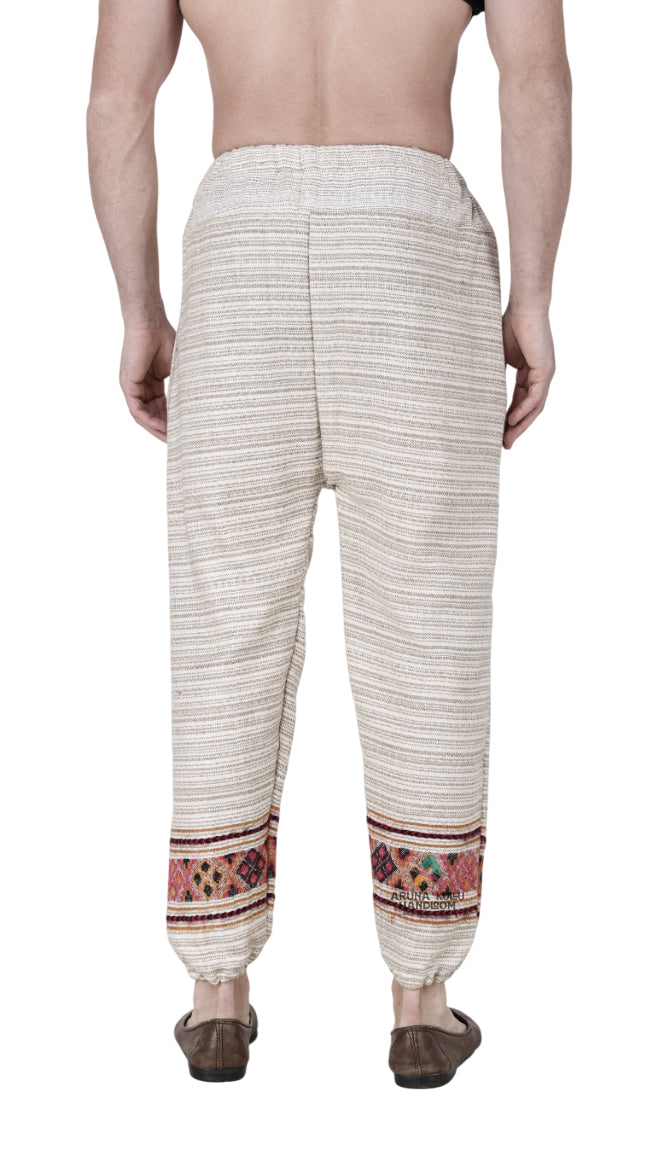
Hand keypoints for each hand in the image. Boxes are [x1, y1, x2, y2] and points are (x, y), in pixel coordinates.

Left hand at [119, 320, 174, 442]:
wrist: (151, 323)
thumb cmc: (166, 338)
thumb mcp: (178, 369)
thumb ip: (183, 386)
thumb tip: (201, 402)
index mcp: (152, 383)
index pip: (162, 408)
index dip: (173, 422)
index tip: (186, 432)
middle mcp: (141, 387)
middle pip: (152, 415)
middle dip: (166, 430)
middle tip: (180, 443)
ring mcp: (133, 387)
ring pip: (144, 417)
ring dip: (157, 430)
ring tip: (172, 440)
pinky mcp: (128, 385)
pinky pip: (137, 411)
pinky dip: (149, 421)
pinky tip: (163, 428)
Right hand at [501, 306, 555, 449]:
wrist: (525, 307)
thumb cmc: (510, 324)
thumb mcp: (499, 356)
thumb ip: (494, 373)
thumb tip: (477, 388)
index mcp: (529, 372)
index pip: (520, 401)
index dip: (509, 417)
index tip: (498, 433)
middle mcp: (540, 376)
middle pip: (529, 409)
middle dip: (516, 428)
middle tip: (504, 445)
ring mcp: (545, 374)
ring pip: (534, 407)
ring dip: (521, 425)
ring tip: (507, 440)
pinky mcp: (545, 370)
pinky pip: (535, 397)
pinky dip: (523, 410)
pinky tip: (511, 421)